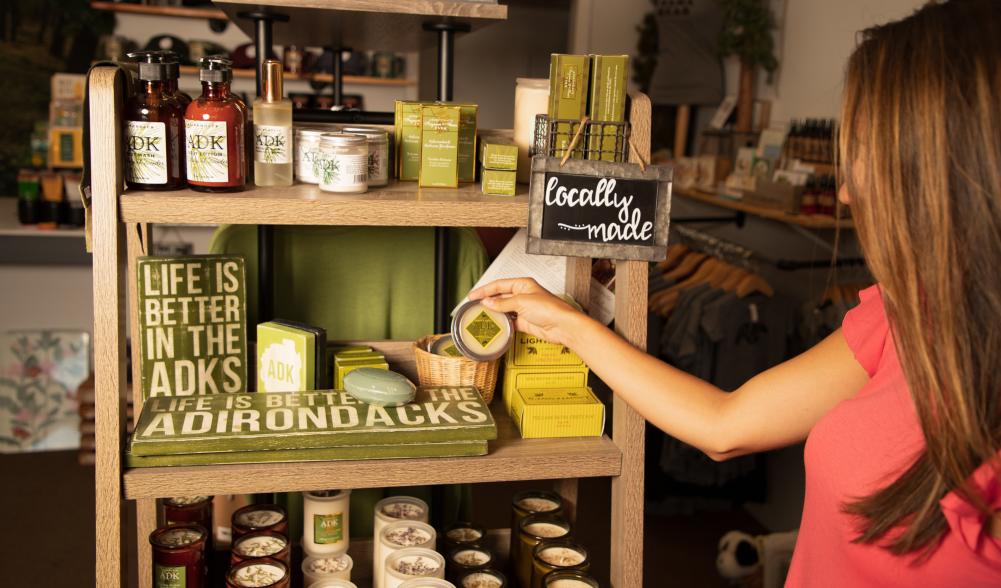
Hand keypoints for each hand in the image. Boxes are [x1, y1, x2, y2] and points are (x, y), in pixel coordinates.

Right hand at [468, 278, 583, 345]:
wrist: (562, 326)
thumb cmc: (550, 309)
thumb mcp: (521, 302)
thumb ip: (503, 303)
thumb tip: (488, 302)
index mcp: (523, 284)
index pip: (499, 285)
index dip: (485, 289)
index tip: (473, 295)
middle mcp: (523, 295)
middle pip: (500, 297)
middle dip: (487, 301)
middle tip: (473, 306)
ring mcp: (524, 309)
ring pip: (503, 310)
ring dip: (493, 313)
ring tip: (480, 316)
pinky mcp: (525, 322)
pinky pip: (509, 322)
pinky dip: (501, 324)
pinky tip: (494, 325)